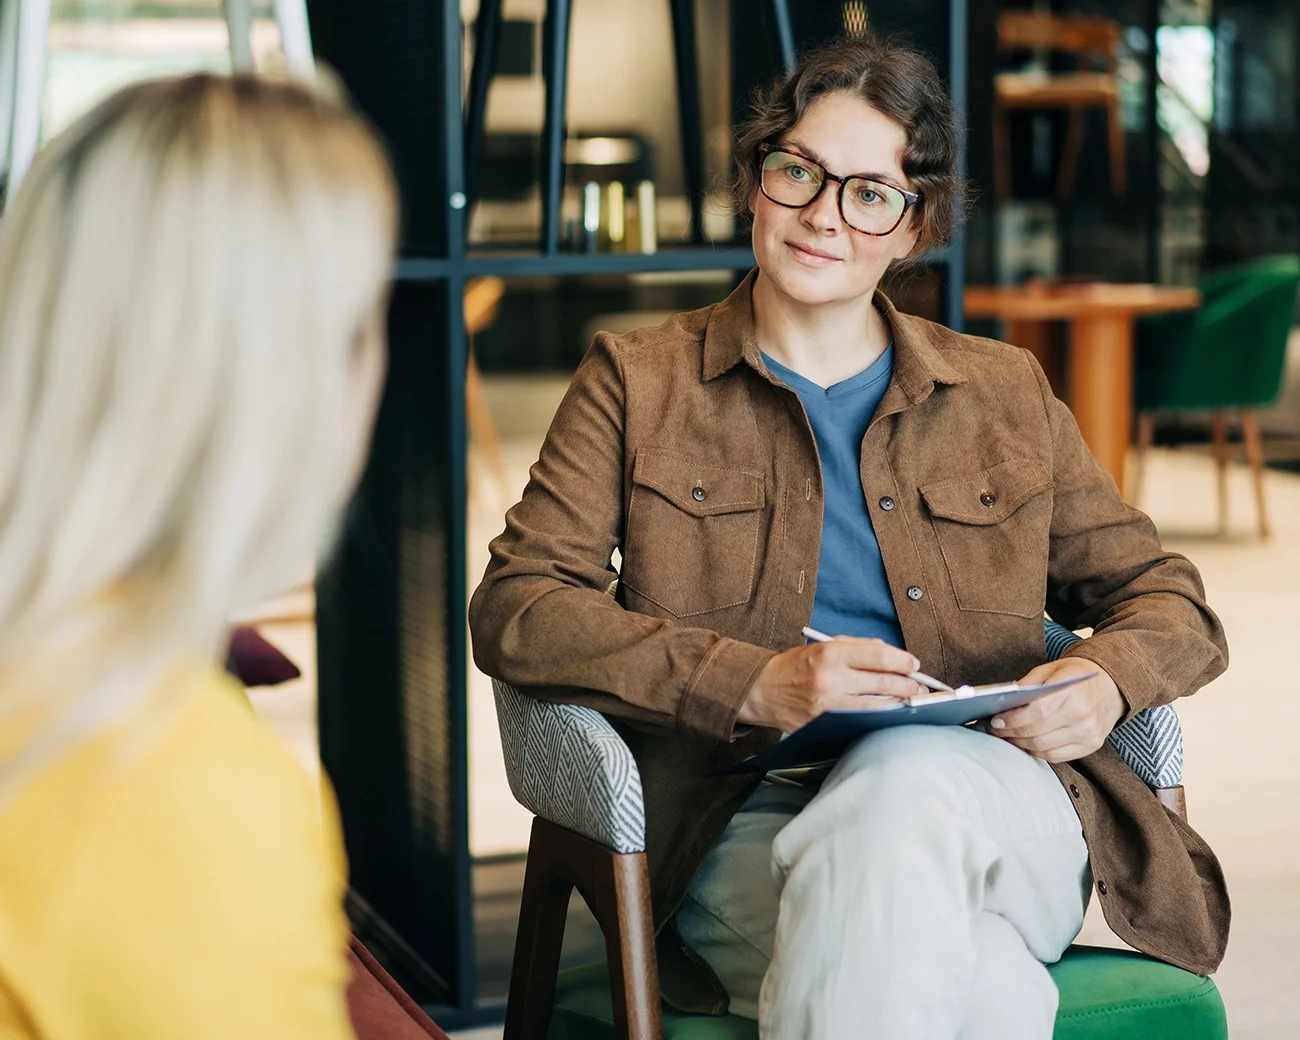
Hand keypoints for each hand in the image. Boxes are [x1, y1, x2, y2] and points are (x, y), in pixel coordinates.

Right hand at [737, 637, 927, 731]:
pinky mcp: (826, 723)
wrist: (763, 690)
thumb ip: (857, 647)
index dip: (902, 661)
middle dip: (908, 684)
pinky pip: (861, 719)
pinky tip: (889, 712)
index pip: (878, 655)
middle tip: (920, 686)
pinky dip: (879, 715)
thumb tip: (890, 654)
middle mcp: (831, 678)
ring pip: (877, 704)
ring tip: (910, 699)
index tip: (913, 665)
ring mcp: (829, 704)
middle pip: (883, 681)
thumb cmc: (795, 666)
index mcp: (831, 653)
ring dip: (899, 702)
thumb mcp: (823, 646)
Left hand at [988, 658, 1124, 762]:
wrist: (1112, 686)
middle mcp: (1082, 716)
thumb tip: (1002, 701)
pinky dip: (1037, 751)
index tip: (995, 721)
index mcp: (1072, 693)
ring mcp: (1088, 734)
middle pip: (1037, 733)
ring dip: (1020, 744)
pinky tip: (1026, 743)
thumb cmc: (1076, 676)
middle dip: (1010, 733)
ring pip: (1044, 747)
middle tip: (995, 730)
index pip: (1037, 713)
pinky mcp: (1091, 746)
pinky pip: (1056, 756)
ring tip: (1007, 736)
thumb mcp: (1051, 670)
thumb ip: (1028, 684)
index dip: (1013, 720)